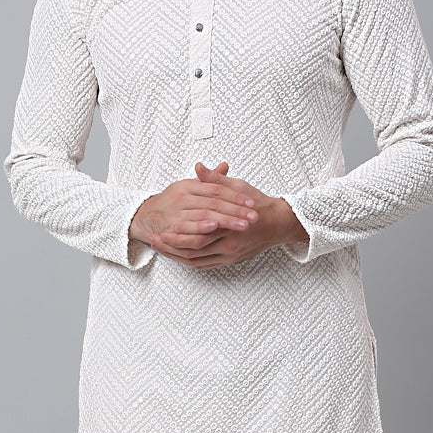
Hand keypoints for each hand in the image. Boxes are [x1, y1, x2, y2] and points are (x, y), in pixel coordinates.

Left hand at [144, 161, 302, 268]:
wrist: (278, 223)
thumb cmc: (259, 204)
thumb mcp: (238, 187)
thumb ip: (216, 179)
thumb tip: (198, 167)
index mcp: (229, 224)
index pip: (196, 233)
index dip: (175, 232)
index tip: (159, 227)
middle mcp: (229, 243)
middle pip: (192, 250)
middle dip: (170, 246)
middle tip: (153, 239)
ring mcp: (229, 255)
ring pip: (196, 260)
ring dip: (175, 255)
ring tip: (160, 248)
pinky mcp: (230, 260)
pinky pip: (204, 265)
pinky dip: (188, 261)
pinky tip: (176, 255)